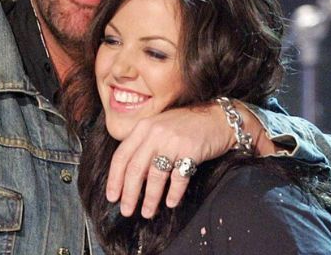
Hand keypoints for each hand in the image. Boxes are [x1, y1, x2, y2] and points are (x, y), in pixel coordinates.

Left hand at [105, 100, 271, 217]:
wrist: (218, 118)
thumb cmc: (187, 126)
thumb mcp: (159, 128)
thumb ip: (143, 146)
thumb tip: (128, 178)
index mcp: (143, 127)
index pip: (121, 156)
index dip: (114, 179)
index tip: (112, 196)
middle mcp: (155, 133)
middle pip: (135, 168)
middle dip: (129, 194)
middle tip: (126, 211)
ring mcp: (173, 141)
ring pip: (155, 175)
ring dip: (150, 198)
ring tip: (147, 212)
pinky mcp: (191, 150)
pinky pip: (178, 177)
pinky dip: (174, 193)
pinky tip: (171, 203)